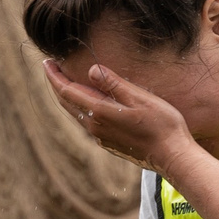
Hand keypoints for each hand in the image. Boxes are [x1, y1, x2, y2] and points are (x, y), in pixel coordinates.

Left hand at [43, 59, 196, 171]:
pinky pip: (87, 122)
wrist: (172, 156)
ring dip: (67, 97)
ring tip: (64, 82)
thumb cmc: (161, 124)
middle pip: (67, 103)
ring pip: (76, 113)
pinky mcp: (109, 143)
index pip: (67, 91)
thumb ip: (113, 83)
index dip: (54, 76)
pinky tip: (86, 102)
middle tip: (51, 68)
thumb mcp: (139, 97)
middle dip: (56, 84)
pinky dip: (80, 108)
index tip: (47, 62)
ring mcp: (101, 137)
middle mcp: (95, 127)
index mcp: (100, 112)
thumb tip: (91, 70)